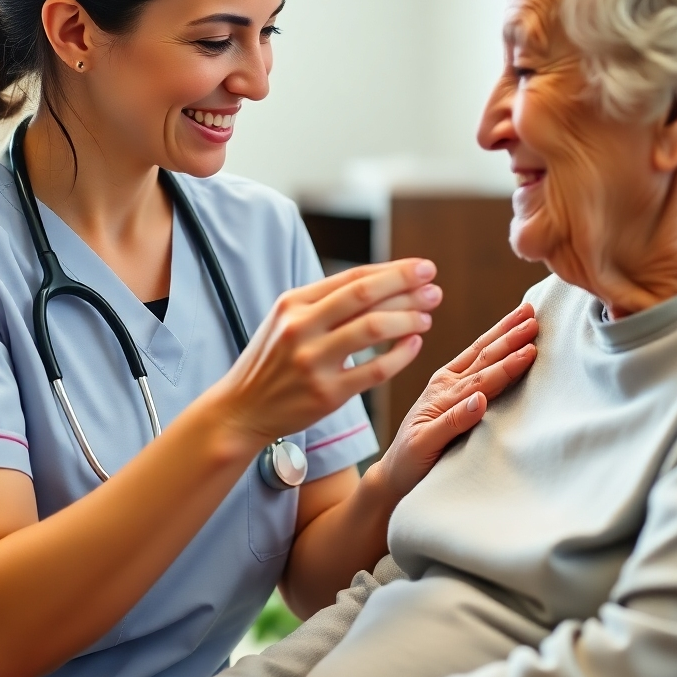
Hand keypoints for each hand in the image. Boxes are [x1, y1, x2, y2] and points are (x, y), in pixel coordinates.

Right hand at [213, 259, 442, 447]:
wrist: (241, 408)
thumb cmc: (272, 360)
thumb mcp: (286, 320)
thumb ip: (325, 301)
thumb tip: (380, 281)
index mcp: (293, 303)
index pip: (353, 277)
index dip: (393, 270)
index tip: (423, 268)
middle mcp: (301, 327)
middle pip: (365, 296)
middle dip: (406, 287)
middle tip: (434, 288)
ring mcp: (313, 361)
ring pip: (373, 329)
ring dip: (408, 319)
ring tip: (428, 317)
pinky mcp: (326, 394)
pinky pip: (375, 370)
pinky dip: (400, 355)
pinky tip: (414, 345)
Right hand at [372, 302, 537, 500]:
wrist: (394, 475)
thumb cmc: (427, 445)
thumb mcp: (450, 411)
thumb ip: (469, 395)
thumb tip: (494, 382)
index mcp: (450, 381)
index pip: (483, 351)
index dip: (505, 332)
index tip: (529, 314)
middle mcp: (443, 390)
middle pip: (483, 360)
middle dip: (510, 338)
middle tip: (534, 317)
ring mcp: (436, 412)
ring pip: (475, 384)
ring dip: (502, 365)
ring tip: (526, 348)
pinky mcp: (426, 438)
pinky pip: (449, 422)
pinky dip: (465, 410)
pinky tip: (481, 399)